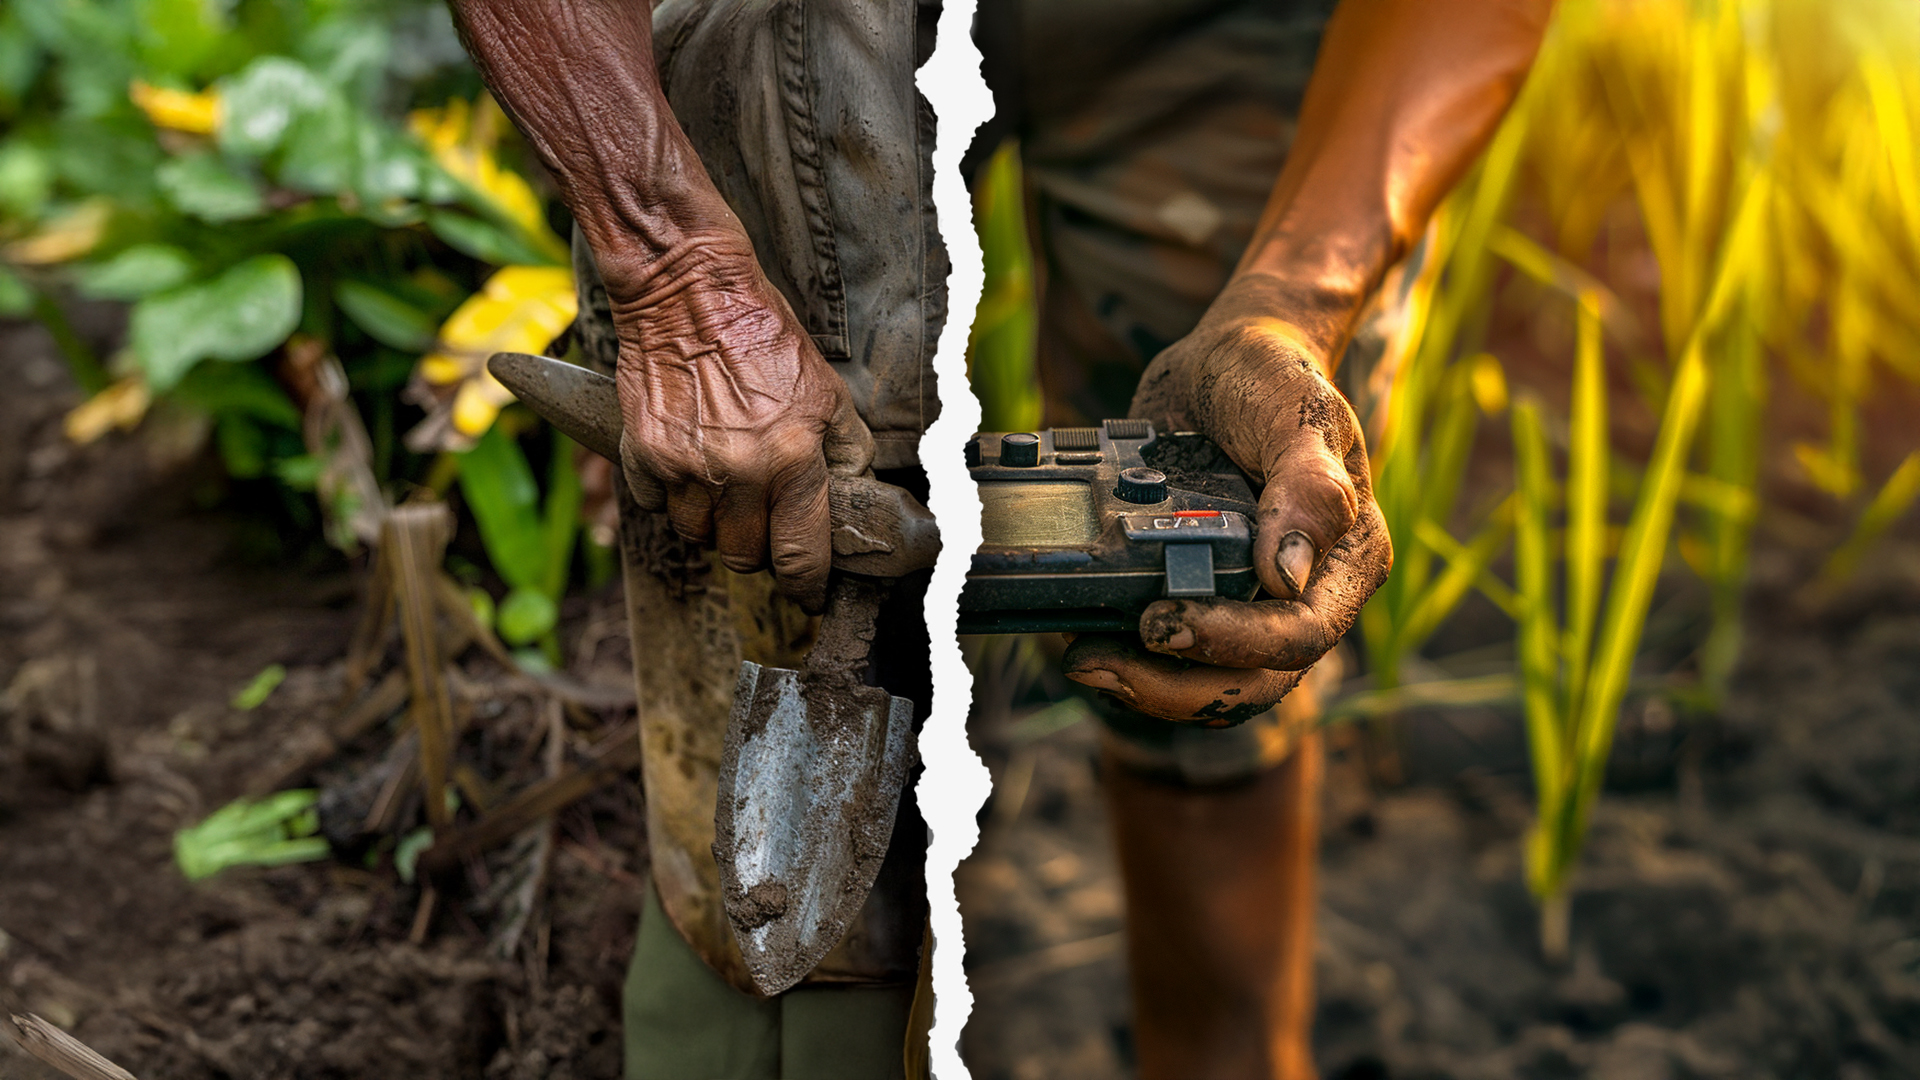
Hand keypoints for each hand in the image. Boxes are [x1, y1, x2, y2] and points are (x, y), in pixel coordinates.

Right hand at [598, 231, 873, 610]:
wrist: (688, 291)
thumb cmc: (763, 335)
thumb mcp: (826, 390)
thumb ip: (844, 449)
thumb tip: (855, 494)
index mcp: (792, 459)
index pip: (801, 555)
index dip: (807, 587)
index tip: (809, 595)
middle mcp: (738, 472)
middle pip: (743, 558)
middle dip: (756, 552)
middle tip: (763, 527)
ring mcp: (686, 466)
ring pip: (697, 536)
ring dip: (713, 523)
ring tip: (724, 485)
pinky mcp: (642, 453)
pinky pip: (657, 504)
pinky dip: (671, 494)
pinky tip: (688, 460)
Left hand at [1063, 275, 1391, 723]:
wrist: (1222, 365)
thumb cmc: (1271, 377)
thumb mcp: (1296, 412)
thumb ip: (1307, 487)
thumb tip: (1287, 575)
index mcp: (1347, 559)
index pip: (1300, 634)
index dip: (1231, 643)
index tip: (1161, 623)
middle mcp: (1306, 594)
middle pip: (1253, 682)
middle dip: (1173, 688)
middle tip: (1097, 662)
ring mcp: (1253, 603)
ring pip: (1210, 683)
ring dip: (1144, 686)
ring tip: (1081, 658)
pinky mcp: (1205, 598)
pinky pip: (1176, 657)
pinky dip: (1131, 657)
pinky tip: (1084, 631)